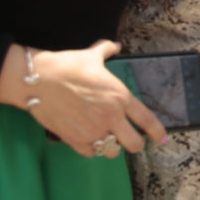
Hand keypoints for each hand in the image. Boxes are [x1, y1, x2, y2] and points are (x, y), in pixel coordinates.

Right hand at [0, 42, 168, 157]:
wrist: (38, 81)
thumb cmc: (65, 67)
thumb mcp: (90, 56)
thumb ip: (106, 51)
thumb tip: (114, 45)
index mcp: (119, 97)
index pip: (146, 120)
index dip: (157, 132)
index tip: (161, 138)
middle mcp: (110, 117)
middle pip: (134, 144)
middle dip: (134, 143)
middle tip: (128, 138)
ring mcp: (93, 131)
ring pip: (112, 151)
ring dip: (111, 145)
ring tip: (105, 136)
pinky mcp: (75, 140)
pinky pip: (91, 153)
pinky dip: (91, 149)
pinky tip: (88, 139)